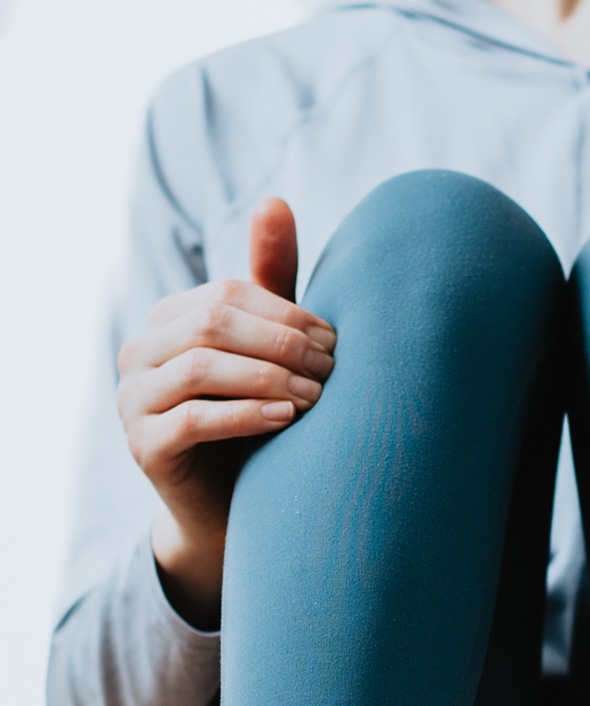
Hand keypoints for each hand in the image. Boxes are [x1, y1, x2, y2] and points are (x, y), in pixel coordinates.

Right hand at [117, 199, 335, 625]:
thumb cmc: (257, 416)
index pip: (230, 293)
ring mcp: (134, 400)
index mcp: (170, 319)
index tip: (339, 341)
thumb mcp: (267, 350)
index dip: (289, 312)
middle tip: (336, 368)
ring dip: (272, 375)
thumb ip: (271, 285)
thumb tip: (275, 201)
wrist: (230, 505)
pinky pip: (194, 419)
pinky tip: (289, 417)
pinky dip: (248, 413)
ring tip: (320, 395)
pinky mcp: (144, 446)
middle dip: (284, 342)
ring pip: (203, 368)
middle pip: (214, 324)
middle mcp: (141, 353)